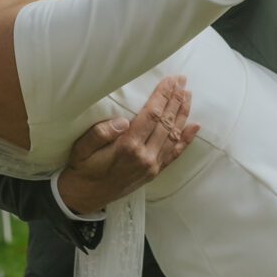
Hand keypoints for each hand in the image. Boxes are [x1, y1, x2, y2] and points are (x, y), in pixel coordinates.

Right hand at [56, 77, 199, 215]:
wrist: (85, 196)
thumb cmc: (82, 168)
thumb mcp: (82, 148)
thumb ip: (100, 133)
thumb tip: (123, 120)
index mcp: (127, 147)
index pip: (151, 115)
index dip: (162, 96)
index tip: (169, 80)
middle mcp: (145, 157)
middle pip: (166, 123)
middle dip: (175, 100)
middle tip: (182, 80)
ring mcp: (152, 166)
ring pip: (173, 135)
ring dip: (182, 114)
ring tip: (187, 95)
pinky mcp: (154, 172)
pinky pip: (174, 154)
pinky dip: (186, 139)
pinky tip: (194, 126)